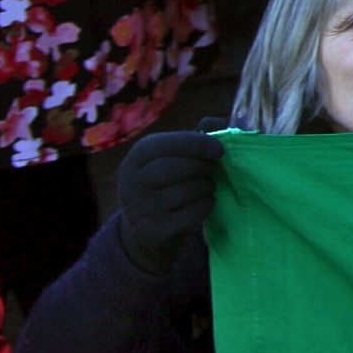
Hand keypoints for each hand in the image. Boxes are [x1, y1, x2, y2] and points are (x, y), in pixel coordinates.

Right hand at [115, 130, 225, 277]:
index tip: (219, 149)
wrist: (146, 229)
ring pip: (183, 192)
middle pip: (173, 168)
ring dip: (205, 186)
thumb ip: (196, 136)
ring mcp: (139, 209)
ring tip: (208, 185)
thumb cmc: (167, 182)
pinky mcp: (153, 231)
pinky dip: (205, 205)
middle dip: (201, 167)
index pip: (165, 144)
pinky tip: (206, 201)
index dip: (197, 144)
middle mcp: (132, 182)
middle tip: (211, 169)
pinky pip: (189, 214)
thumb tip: (221, 121)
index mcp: (137, 157)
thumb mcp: (174, 156)